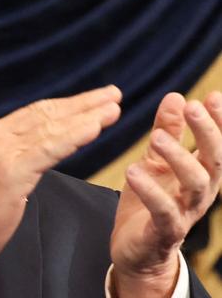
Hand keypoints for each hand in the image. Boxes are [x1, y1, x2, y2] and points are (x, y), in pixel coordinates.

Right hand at [0, 85, 122, 290]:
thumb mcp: (1, 170)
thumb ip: (20, 152)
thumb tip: (48, 144)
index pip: (37, 111)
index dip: (69, 103)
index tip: (96, 99)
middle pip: (47, 113)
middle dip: (84, 103)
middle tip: (113, 94)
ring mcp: (2, 150)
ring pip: (52, 128)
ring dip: (87, 116)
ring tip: (113, 108)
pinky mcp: (10, 170)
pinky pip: (49, 149)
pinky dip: (75, 136)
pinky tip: (95, 128)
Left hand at [111, 91, 221, 297]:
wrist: (137, 250)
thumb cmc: (149, 201)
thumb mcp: (156, 160)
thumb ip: (167, 131)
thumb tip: (176, 96)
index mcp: (200, 173)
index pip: (217, 145)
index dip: (220, 122)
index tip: (214, 96)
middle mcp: (200, 192)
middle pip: (215, 161)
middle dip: (207, 133)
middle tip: (193, 108)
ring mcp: (186, 213)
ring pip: (195, 184)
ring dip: (179, 157)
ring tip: (156, 137)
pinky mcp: (165, 231)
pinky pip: (164, 211)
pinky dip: (151, 190)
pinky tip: (133, 170)